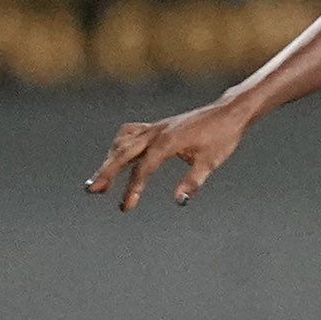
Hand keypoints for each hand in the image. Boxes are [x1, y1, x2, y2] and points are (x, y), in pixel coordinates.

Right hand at [85, 100, 250, 211]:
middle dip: (107, 172)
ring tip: (99, 179)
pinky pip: (131, 133)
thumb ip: (194, 182)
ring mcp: (156, 127)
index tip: (126, 206)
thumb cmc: (222, 138)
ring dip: (109, 159)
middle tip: (91, 190)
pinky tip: (116, 155)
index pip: (143, 168)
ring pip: (124, 142)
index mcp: (168, 142)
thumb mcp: (211, 162)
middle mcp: (157, 132)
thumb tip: (179, 201)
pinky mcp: (158, 126)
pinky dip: (120, 144)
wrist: (229, 113)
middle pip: (124, 152)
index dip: (133, 188)